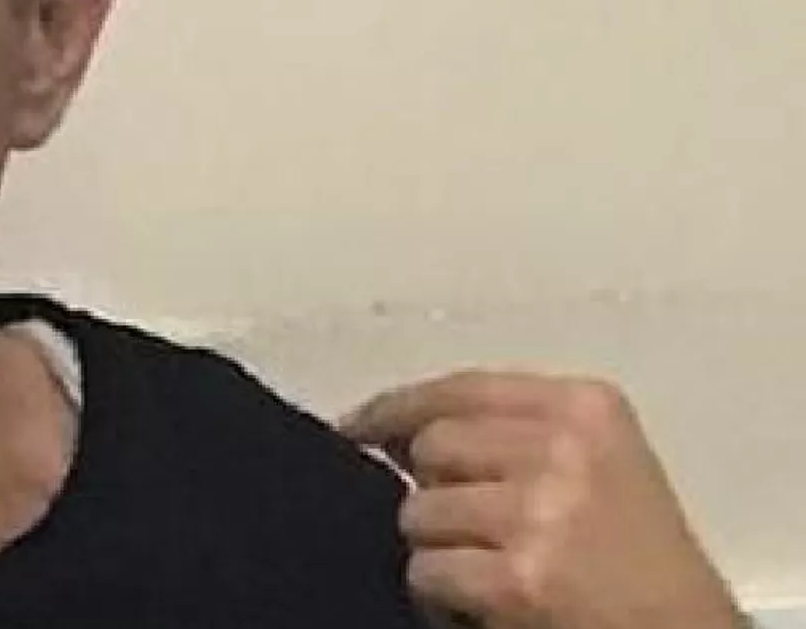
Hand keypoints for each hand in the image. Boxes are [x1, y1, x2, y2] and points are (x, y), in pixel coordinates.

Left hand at [340, 371, 740, 628]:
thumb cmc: (640, 559)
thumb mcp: (598, 464)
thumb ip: (515, 434)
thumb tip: (395, 433)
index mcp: (587, 407)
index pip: (461, 388)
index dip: (397, 408)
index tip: (355, 425)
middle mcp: (563, 448)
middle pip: (432, 447)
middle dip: (431, 489)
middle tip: (467, 528)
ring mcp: (538, 512)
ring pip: (418, 512)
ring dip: (437, 548)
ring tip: (485, 569)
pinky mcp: (518, 578)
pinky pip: (425, 571)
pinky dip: (439, 597)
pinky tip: (481, 606)